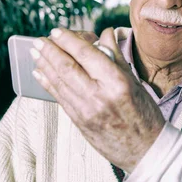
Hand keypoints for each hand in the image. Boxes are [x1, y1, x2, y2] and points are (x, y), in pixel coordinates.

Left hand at [30, 27, 164, 171]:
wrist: (145, 150)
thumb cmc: (144, 114)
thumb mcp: (134, 82)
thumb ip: (115, 57)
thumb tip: (104, 35)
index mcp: (117, 82)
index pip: (87, 55)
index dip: (69, 40)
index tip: (57, 31)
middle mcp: (99, 96)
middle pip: (68, 67)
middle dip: (50, 51)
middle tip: (39, 41)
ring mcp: (87, 111)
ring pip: (59, 82)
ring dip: (44, 65)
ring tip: (35, 53)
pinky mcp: (80, 122)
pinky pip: (59, 98)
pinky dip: (48, 83)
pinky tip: (40, 73)